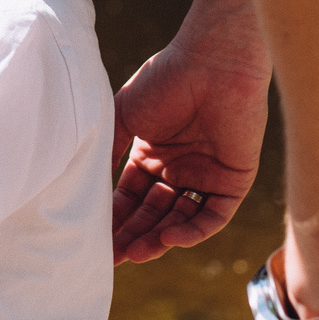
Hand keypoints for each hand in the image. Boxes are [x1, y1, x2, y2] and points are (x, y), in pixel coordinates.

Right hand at [110, 40, 268, 263]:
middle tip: (113, 258)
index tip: (96, 242)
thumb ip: (107, 152)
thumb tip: (83, 189)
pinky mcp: (234, 179)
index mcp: (153, 154)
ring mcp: (207, 176)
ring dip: (160, 239)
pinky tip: (171, 239)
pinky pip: (214, 215)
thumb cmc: (165, 80)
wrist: (212, 61)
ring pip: (182, 220)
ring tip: (137, 253)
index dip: (115, 220)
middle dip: (133, 236)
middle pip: (154, 214)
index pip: (131, 198)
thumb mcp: (123, 117)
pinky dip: (193, 231)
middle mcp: (180, 168)